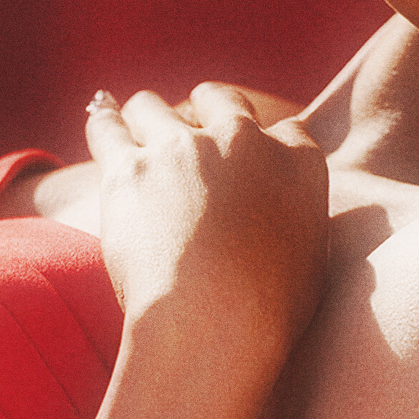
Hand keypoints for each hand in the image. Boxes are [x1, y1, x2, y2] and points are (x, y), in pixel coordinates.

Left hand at [86, 83, 327, 344]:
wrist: (215, 319)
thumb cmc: (273, 306)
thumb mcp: (315, 255)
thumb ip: (299, 220)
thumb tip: (284, 221)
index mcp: (298, 157)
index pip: (286, 130)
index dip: (265, 141)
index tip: (253, 157)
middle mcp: (242, 138)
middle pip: (219, 99)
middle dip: (206, 110)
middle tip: (193, 131)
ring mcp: (182, 148)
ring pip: (154, 107)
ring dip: (148, 115)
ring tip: (139, 121)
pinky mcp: (129, 169)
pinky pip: (108, 128)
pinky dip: (104, 121)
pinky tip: (102, 115)